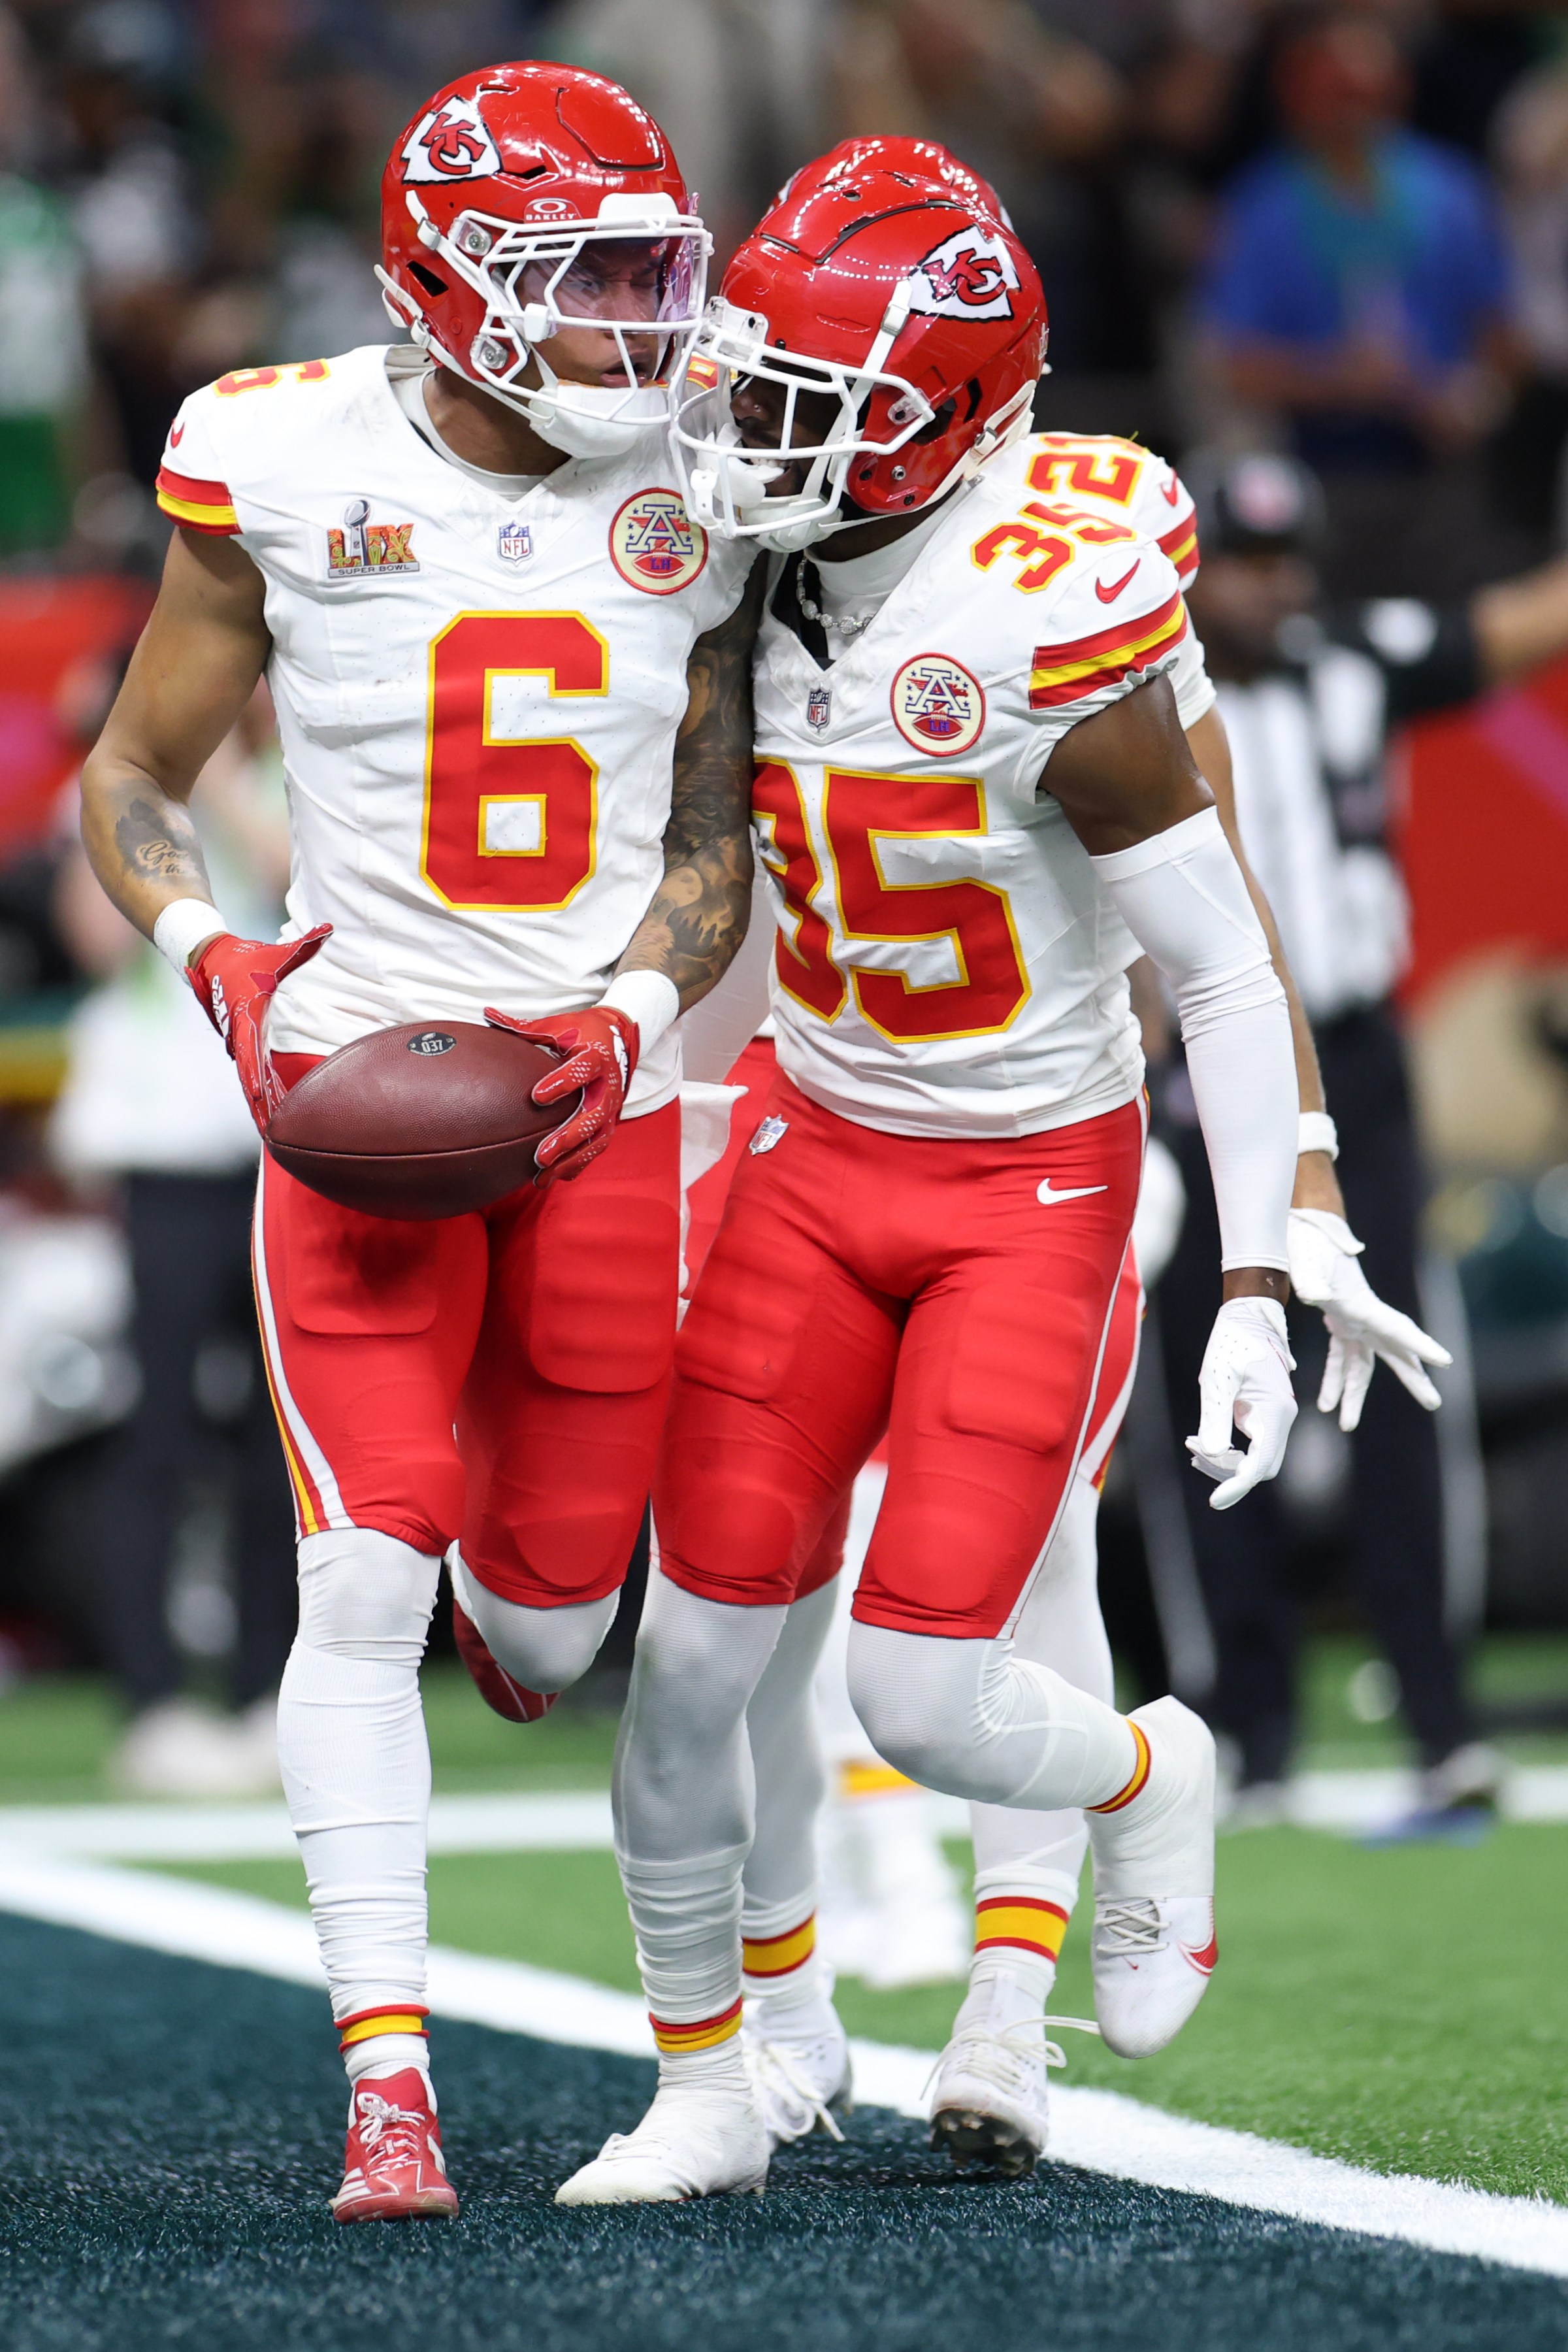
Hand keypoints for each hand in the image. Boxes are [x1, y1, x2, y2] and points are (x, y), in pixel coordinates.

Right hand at [188, 926, 330, 1132]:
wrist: (207, 958)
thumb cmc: (246, 958)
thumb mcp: (277, 952)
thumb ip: (304, 945)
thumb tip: (328, 930)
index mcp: (250, 1022)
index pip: (253, 1058)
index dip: (258, 1082)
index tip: (265, 1105)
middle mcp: (240, 1038)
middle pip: (251, 1081)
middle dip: (262, 1110)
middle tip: (274, 1138)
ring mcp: (238, 1043)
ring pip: (251, 1080)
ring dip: (262, 1105)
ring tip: (276, 1135)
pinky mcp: (240, 1043)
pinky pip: (252, 1071)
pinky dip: (261, 1090)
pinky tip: (273, 1111)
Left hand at [484, 1004, 638, 1181]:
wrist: (619, 1039)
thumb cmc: (581, 1032)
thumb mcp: (557, 1026)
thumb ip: (523, 1028)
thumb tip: (487, 1016)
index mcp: (595, 1056)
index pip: (582, 1070)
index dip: (562, 1083)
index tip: (537, 1096)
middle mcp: (608, 1086)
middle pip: (592, 1115)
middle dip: (567, 1137)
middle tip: (540, 1155)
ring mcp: (612, 1107)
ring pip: (597, 1139)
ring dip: (572, 1159)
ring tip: (544, 1174)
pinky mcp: (610, 1122)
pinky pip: (598, 1148)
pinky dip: (579, 1164)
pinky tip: (558, 1177)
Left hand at [1186, 1296, 1296, 1510]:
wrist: (1248, 1316)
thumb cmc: (1233, 1341)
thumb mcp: (1218, 1379)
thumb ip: (1215, 1417)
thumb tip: (1211, 1453)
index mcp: (1275, 1412)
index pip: (1259, 1465)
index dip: (1237, 1486)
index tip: (1214, 1502)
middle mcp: (1281, 1419)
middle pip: (1259, 1467)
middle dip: (1226, 1472)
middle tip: (1193, 1456)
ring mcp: (1275, 1417)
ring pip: (1255, 1458)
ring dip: (1225, 1461)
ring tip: (1193, 1446)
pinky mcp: (1265, 1414)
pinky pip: (1251, 1445)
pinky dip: (1228, 1450)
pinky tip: (1202, 1442)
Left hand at [1288, 1207, 1450, 1432]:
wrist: (1306, 1233)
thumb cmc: (1311, 1245)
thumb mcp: (1309, 1261)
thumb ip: (1311, 1279)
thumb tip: (1311, 1295)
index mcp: (1364, 1304)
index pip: (1398, 1328)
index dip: (1421, 1345)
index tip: (1445, 1361)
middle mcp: (1366, 1316)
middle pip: (1395, 1352)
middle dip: (1413, 1379)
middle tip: (1433, 1403)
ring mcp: (1354, 1321)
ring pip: (1363, 1366)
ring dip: (1355, 1395)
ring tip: (1347, 1425)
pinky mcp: (1340, 1324)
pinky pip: (1340, 1359)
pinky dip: (1333, 1380)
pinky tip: (1324, 1403)